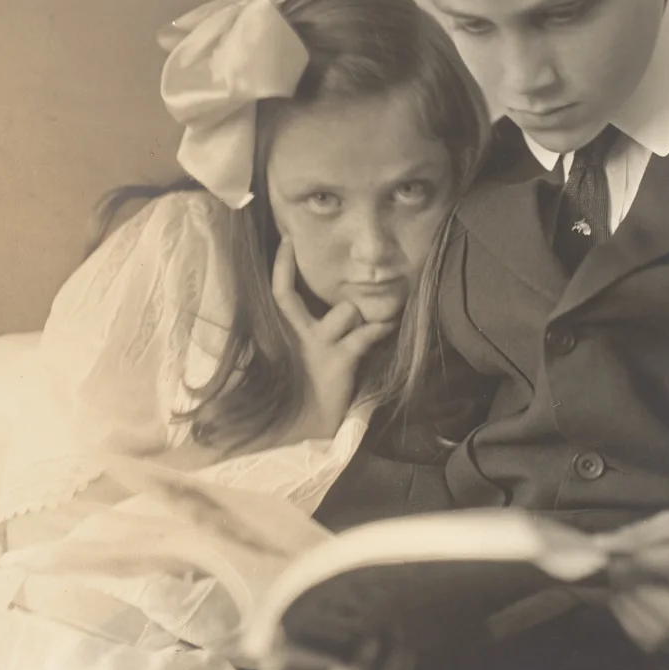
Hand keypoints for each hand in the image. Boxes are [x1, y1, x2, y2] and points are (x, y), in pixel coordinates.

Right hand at [272, 237, 396, 438]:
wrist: (301, 431)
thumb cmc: (302, 393)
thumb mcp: (298, 359)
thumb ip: (302, 333)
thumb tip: (335, 308)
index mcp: (283, 335)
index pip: (278, 293)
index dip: (282, 266)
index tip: (287, 239)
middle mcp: (295, 336)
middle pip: (286, 296)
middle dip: (287, 266)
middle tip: (293, 239)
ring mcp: (316, 348)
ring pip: (343, 311)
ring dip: (360, 312)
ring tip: (375, 316)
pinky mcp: (338, 362)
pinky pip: (365, 335)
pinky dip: (380, 329)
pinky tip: (390, 325)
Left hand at [593, 509, 668, 652]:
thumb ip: (640, 533)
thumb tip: (600, 546)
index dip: (644, 561)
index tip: (616, 554)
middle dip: (633, 592)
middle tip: (616, 569)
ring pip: (660, 631)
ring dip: (628, 608)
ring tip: (620, 583)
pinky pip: (655, 640)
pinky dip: (631, 621)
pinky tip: (629, 599)